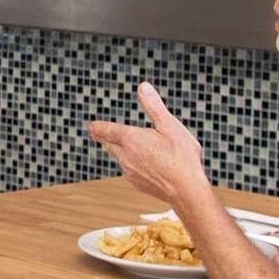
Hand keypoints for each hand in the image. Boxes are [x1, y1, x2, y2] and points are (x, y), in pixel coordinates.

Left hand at [86, 83, 209, 205]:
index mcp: (130, 139)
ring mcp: (129, 172)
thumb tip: (143, 87)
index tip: (91, 126)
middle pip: (109, 144)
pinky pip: (129, 170)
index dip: (97, 127)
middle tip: (102, 133)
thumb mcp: (170, 126)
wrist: (187, 191)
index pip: (105, 130)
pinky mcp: (137, 184)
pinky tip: (148, 164)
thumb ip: (154, 106)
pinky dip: (134, 164)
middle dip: (107, 137)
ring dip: (123, 151)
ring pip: (120, 158)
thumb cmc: (181, 157)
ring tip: (134, 147)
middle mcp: (124, 156)